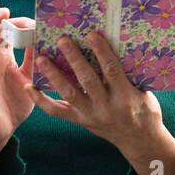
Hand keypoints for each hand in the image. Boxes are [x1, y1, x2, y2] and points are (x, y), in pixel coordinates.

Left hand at [27, 30, 163, 156]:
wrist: (139, 140)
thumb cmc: (145, 111)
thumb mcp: (144, 91)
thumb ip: (130, 74)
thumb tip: (120, 46)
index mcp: (125, 96)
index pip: (111, 70)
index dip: (102, 51)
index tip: (91, 34)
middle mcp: (106, 107)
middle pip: (87, 79)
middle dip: (74, 59)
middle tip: (62, 40)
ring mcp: (90, 115)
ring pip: (69, 94)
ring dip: (54, 76)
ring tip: (42, 59)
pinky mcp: (80, 121)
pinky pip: (58, 112)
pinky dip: (42, 101)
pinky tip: (29, 88)